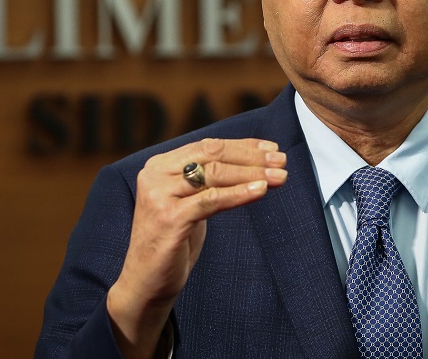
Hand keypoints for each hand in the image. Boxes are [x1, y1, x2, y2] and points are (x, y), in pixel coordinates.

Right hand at [106, 137, 287, 358]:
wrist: (145, 282)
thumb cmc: (173, 240)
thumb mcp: (191, 202)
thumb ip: (208, 180)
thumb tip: (252, 161)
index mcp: (160, 165)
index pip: (208, 146)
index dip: (243, 146)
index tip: (272, 148)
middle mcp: (156, 174)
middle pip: (213, 156)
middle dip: (252, 157)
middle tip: (282, 161)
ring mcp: (160, 195)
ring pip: (215, 175)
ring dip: (252, 174)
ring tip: (280, 177)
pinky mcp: (169, 217)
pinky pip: (211, 200)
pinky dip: (238, 194)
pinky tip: (261, 191)